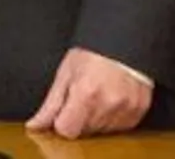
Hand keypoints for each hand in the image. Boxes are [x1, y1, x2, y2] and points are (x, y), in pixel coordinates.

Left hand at [26, 47, 152, 137]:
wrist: (124, 42)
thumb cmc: (92, 54)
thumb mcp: (65, 73)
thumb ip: (51, 104)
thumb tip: (35, 125)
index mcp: (86, 94)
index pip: (67, 130)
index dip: (61, 122)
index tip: (63, 111)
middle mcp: (108, 104)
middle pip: (84, 131)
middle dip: (78, 119)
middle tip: (81, 97)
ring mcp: (126, 109)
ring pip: (101, 131)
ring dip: (95, 119)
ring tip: (97, 95)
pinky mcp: (138, 112)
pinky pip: (119, 128)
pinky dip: (112, 119)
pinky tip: (110, 100)